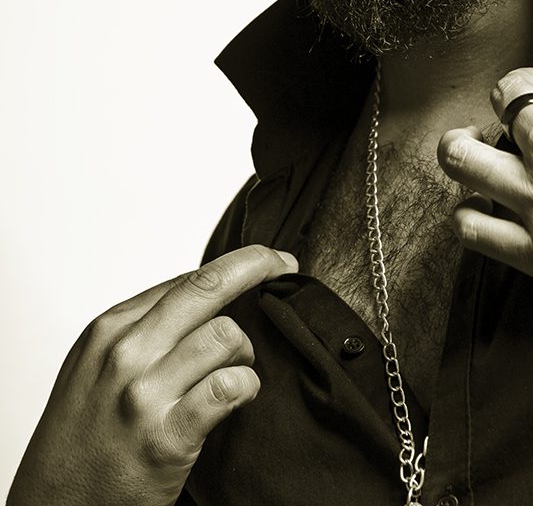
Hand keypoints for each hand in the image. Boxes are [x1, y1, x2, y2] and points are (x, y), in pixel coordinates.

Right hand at [8, 245, 297, 505]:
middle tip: (285, 266)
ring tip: (238, 371)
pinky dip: (247, 387)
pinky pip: (228, 388)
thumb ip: (143, 330)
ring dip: (246, 352)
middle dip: (258, 267)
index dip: (237, 264)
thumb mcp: (95, 367)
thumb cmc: (81, 438)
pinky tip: (240, 397)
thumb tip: (203, 295)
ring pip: (226, 336)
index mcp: (110, 329)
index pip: (188, 279)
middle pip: (208, 289)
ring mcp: (145, 395)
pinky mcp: (167, 438)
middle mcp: (126, 353)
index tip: (268, 260)